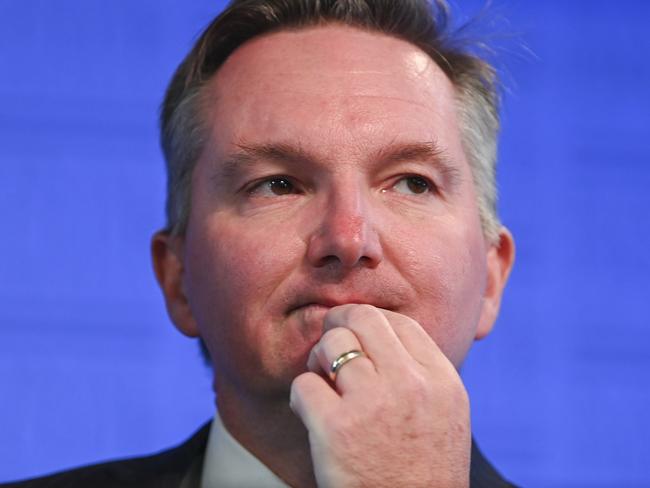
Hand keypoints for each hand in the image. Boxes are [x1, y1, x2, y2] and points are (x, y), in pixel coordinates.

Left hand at [290, 304, 470, 487]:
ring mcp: (373, 403)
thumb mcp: (445, 414)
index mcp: (441, 380)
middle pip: (363, 319)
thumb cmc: (423, 471)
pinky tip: (311, 414)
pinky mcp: (336, 427)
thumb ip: (420, 372)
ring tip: (322, 382)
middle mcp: (410, 384)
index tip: (357, 334)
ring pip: (331, 344)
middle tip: (329, 341)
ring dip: (319, 359)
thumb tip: (377, 332)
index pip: (399, 322)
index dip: (371, 323)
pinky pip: (304, 384)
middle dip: (339, 324)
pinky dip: (301, 397)